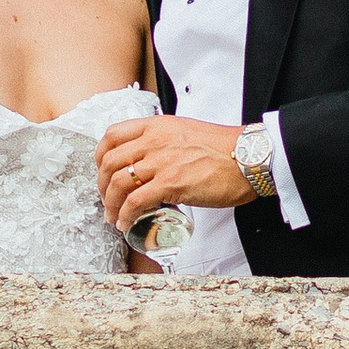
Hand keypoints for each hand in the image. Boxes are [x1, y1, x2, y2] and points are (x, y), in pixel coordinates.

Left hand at [97, 113, 250, 230]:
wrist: (248, 158)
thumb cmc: (224, 148)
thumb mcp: (185, 133)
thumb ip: (164, 141)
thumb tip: (151, 160)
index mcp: (157, 126)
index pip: (112, 135)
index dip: (100, 156)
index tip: (101, 172)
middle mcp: (155, 140)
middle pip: (110, 162)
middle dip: (101, 185)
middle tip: (106, 200)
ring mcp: (162, 161)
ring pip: (119, 183)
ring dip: (110, 204)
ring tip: (114, 217)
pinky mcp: (172, 183)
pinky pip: (136, 201)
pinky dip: (125, 215)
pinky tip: (126, 223)